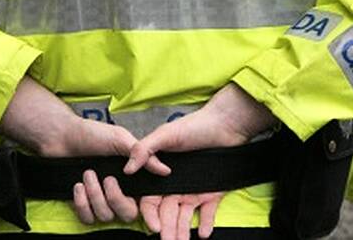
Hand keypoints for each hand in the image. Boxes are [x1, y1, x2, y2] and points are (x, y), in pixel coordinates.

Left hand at [0, 77, 166, 224]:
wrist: (63, 135)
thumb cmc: (92, 134)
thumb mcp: (120, 139)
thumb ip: (142, 155)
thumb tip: (165, 170)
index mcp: (132, 176)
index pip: (145, 199)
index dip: (145, 204)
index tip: (136, 196)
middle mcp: (119, 190)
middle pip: (127, 214)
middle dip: (116, 199)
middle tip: (107, 179)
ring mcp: (101, 198)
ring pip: (106, 216)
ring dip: (95, 196)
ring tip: (88, 174)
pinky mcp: (84, 204)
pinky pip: (87, 218)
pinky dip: (82, 204)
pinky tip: (78, 186)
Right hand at [122, 84, 277, 237]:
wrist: (225, 123)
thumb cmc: (193, 126)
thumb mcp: (166, 135)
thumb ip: (145, 149)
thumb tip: (127, 169)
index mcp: (161, 173)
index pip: (151, 199)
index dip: (150, 214)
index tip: (153, 226)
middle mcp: (176, 185)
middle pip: (167, 212)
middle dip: (167, 229)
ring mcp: (194, 189)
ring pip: (185, 216)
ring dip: (183, 231)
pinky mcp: (212, 192)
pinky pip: (207, 212)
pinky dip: (206, 223)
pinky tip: (204, 233)